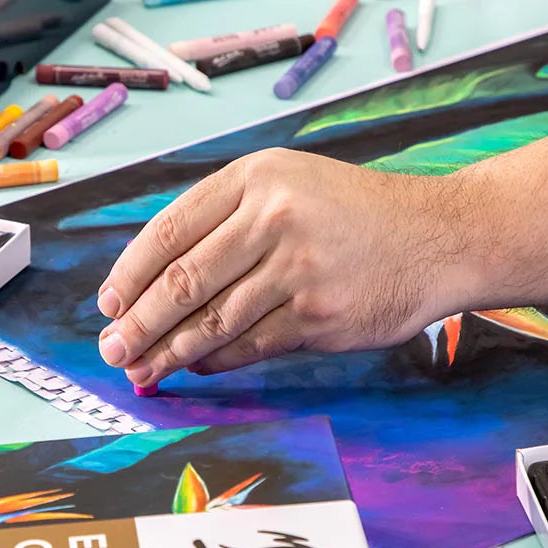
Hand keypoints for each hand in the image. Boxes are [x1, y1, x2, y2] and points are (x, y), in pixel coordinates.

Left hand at [95, 148, 469, 385]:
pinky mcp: (322, 316)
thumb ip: (227, 221)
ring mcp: (300, 268)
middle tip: (112, 349)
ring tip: (140, 370)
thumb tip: (155, 284)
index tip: (108, 303)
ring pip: (214, 320)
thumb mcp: (290, 185)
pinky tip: (196, 368)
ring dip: (170, 351)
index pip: (171, 229)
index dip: (130, 272)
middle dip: (139, 322)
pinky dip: (217, 360)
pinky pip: (251, 345)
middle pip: (184, 280)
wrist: (440, 236)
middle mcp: (275, 217)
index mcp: (257, 177)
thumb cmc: (354, 214)